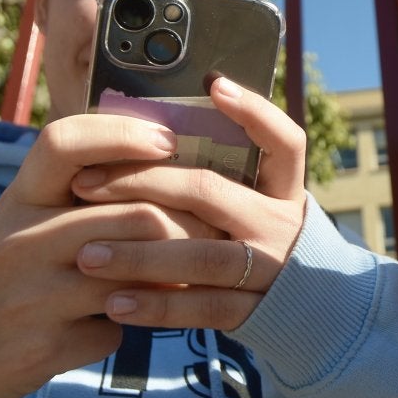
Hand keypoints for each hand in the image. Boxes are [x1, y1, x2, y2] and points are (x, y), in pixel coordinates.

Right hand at [0, 115, 193, 397]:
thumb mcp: (11, 224)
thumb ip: (66, 199)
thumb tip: (152, 170)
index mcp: (15, 200)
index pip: (65, 142)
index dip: (122, 134)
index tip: (166, 140)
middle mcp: (20, 241)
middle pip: (132, 215)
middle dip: (187, 226)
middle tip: (215, 230)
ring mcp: (32, 297)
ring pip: (135, 276)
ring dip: (168, 280)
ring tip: (187, 276)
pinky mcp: (43, 349)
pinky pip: (114, 331)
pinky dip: (128, 328)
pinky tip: (121, 324)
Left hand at [71, 77, 309, 329]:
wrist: (313, 312)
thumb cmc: (258, 244)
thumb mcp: (256, 206)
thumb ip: (221, 178)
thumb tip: (148, 135)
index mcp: (283, 190)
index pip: (284, 140)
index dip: (254, 111)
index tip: (214, 84)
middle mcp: (280, 223)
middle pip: (210, 192)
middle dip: (141, 184)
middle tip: (83, 183)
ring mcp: (270, 270)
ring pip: (201, 256)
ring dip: (139, 255)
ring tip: (86, 256)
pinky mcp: (254, 312)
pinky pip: (201, 308)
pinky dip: (156, 306)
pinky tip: (114, 303)